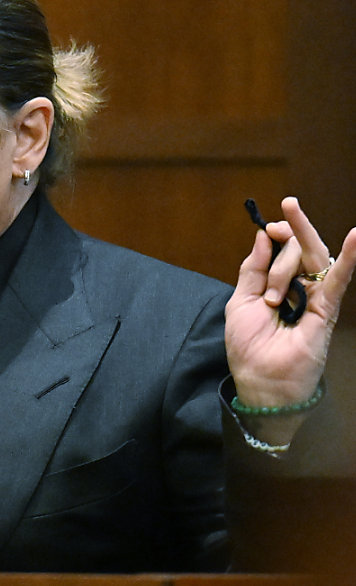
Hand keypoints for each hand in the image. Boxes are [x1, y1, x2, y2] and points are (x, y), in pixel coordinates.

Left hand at [226, 197, 355, 408]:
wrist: (260, 380)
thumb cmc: (248, 345)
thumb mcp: (241, 301)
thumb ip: (252, 269)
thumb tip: (262, 236)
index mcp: (276, 284)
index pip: (282, 249)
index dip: (276, 234)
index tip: (268, 228)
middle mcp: (299, 287)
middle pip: (298, 249)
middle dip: (290, 230)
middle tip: (287, 205)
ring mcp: (315, 297)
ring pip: (310, 259)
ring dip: (291, 258)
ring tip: (279, 277)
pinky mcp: (327, 309)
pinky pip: (337, 280)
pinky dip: (348, 259)